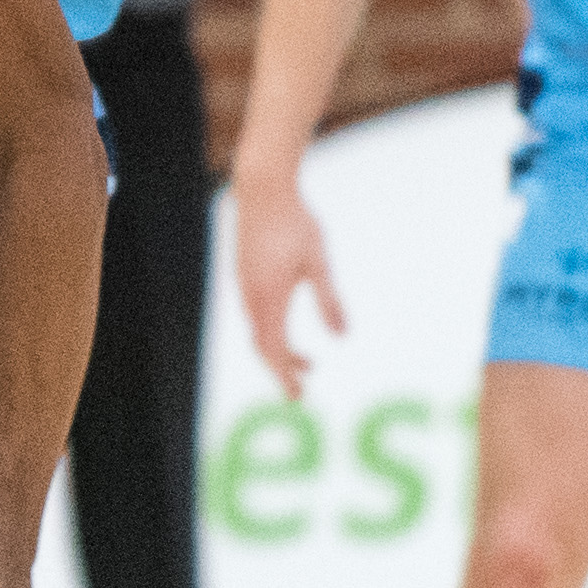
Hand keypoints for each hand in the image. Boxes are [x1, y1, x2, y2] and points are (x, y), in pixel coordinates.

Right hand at [228, 168, 338, 398]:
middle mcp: (252, 296)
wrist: (263, 191)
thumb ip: (329, 300)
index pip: (274, 349)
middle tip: (302, 389)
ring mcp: (244, 286)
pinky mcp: (244, 277)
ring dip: (279, 350)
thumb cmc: (295, 223)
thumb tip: (342, 335)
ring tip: (308, 362)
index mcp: (270, 296)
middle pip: (262, 345)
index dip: (285, 375)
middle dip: (282, 369)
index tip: (297, 396)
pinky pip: (254, 315)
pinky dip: (270, 332)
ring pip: (258, 330)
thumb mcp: (319, 262)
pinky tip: (287, 328)